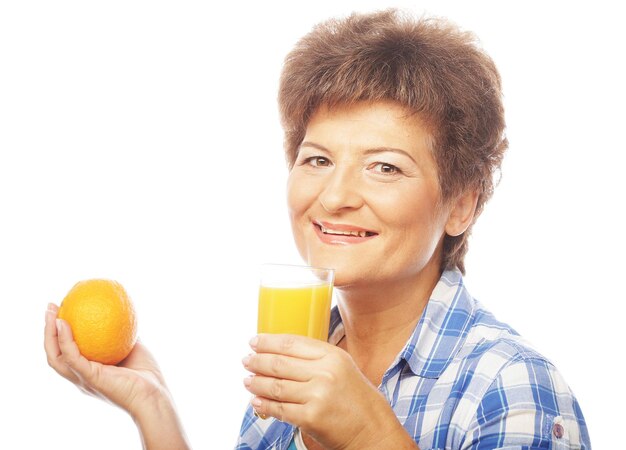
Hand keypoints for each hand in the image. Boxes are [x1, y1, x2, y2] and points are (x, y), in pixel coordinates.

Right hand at [44, 303, 190, 449]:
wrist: (154, 396)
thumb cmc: (146, 374)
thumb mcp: (133, 346)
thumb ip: (122, 334)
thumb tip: (119, 312)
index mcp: (89, 371)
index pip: (66, 352)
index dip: (60, 333)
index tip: (62, 310)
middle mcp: (81, 376)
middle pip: (55, 353)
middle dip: (49, 330)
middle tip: (51, 308)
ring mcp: (83, 379)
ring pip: (56, 357)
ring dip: (50, 334)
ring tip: (52, 313)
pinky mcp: (90, 378)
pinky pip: (73, 357)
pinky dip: (65, 340)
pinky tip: (64, 323)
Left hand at [242, 334, 414, 448]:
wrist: (373, 430)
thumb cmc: (357, 399)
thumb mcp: (343, 368)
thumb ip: (317, 359)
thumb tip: (282, 354)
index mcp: (332, 356)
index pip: (292, 343)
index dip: (269, 341)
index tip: (255, 341)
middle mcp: (325, 373)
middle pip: (280, 363)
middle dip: (257, 361)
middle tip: (246, 360)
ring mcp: (317, 395)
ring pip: (276, 386)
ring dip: (256, 383)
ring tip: (247, 381)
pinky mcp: (311, 418)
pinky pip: (279, 409)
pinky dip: (264, 405)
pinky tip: (256, 401)